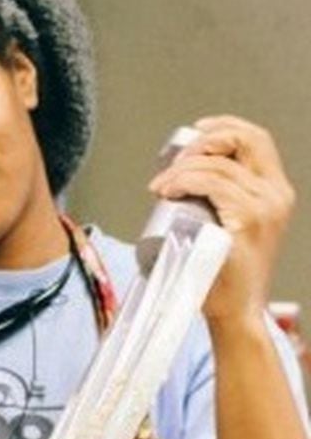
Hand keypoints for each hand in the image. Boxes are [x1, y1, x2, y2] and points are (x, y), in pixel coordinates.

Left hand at [148, 115, 295, 322]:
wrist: (235, 312)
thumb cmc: (224, 275)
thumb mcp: (231, 228)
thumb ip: (222, 202)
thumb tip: (185, 175)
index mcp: (276, 192)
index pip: (257, 139)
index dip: (224, 126)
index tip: (195, 132)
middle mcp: (276, 195)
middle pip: (243, 140)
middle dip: (201, 141)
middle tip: (171, 163)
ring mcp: (265, 208)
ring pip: (218, 166)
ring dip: (181, 168)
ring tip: (161, 186)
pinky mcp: (248, 222)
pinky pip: (212, 185)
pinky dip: (184, 181)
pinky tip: (169, 189)